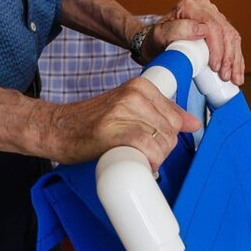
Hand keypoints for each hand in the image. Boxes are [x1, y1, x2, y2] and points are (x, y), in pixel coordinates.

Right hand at [43, 77, 199, 169]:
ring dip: (154, 157)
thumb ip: (160, 113)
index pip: (176, 117)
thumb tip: (193, 123)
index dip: (167, 137)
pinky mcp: (114, 129)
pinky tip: (138, 163)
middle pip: (171, 131)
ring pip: (162, 140)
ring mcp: (124, 110)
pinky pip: (147, 146)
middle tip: (141, 154)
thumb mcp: (128, 109)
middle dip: (161, 149)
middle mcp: (135, 94)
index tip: (153, 144)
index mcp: (141, 86)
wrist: (56, 128)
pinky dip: (148, 159)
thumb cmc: (91, 123)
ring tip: (135, 158)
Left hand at [142, 0, 244, 84]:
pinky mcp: (218, 25)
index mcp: (189, 6)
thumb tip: (202, 30)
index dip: (217, 49)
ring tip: (235, 78)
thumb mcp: (159, 36)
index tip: (215, 68)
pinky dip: (236, 58)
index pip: (212, 26)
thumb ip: (176, 30)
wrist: (153, 44)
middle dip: (229, 57)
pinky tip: (238, 72)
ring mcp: (213, 15)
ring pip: (232, 37)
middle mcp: (203, 7)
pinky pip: (233, 40)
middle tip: (226, 76)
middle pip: (226, 32)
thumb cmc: (155, 41)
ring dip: (236, 60)